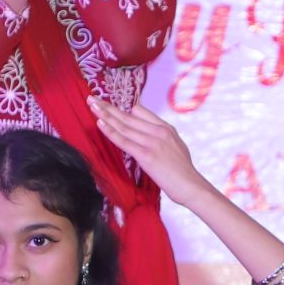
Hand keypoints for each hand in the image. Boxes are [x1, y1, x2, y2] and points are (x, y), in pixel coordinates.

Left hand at [90, 95, 204, 203]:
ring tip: (92, 106)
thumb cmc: (184, 171)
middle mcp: (158, 131)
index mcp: (166, 128)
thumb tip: (150, 136)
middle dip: (108, 106)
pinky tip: (100, 123)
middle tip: (92, 98)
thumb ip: (163, 138)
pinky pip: (124, 140)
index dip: (123, 109)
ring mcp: (152, 142)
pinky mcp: (146, 155)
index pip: (141, 111)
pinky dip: (110, 131)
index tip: (109, 106)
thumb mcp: (176, 146)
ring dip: (105, 115)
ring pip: (123, 125)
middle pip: (128, 115)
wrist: (191, 186)